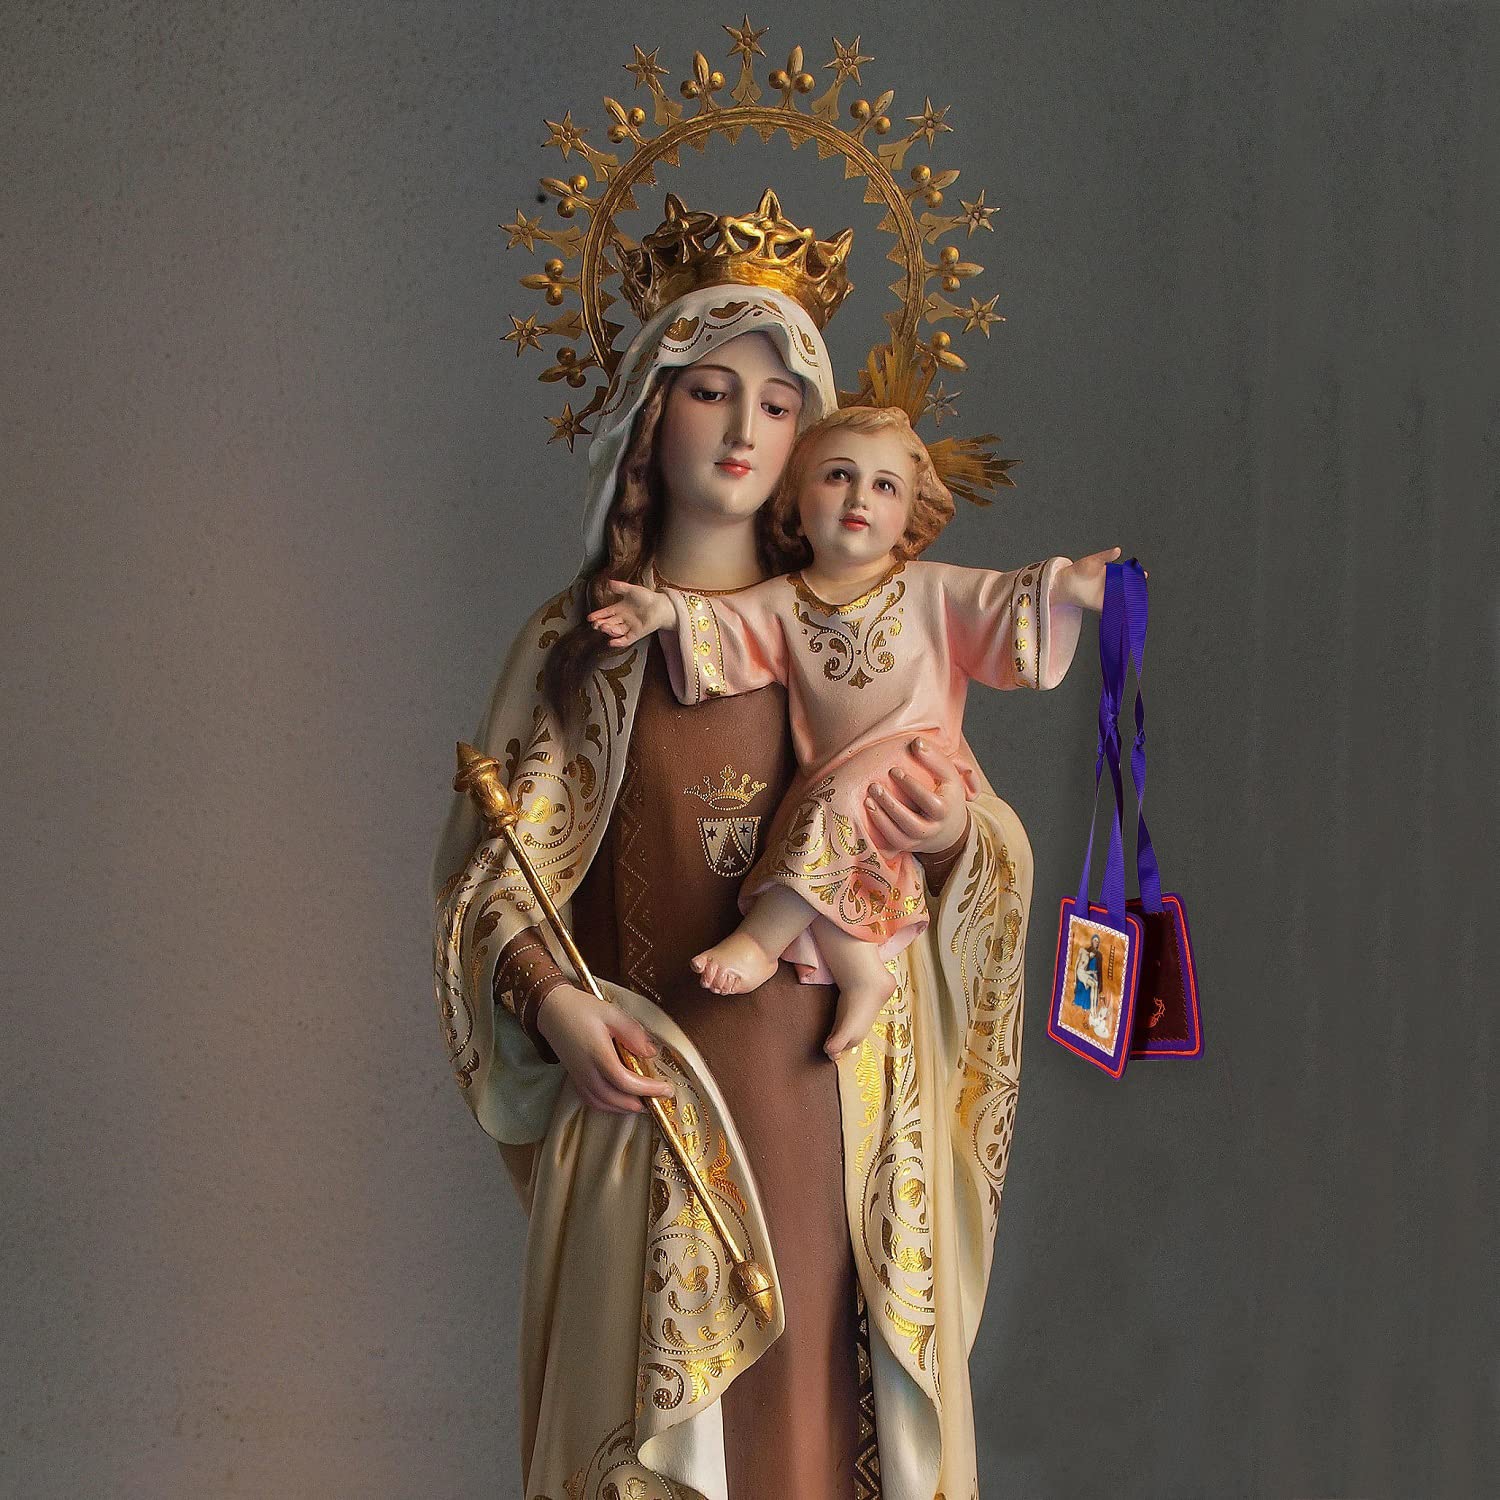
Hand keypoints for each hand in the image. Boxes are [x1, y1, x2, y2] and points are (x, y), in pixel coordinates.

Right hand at [536, 983, 675, 1114]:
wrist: (552, 1010)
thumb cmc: (582, 1009)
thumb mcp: (612, 1013)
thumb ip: (633, 1033)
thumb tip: (651, 1053)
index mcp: (597, 1054)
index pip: (625, 1082)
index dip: (648, 1090)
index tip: (666, 1090)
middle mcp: (586, 1071)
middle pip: (615, 1099)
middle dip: (640, 1103)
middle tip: (659, 1100)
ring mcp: (578, 1077)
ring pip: (603, 1103)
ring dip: (624, 1108)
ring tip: (644, 1103)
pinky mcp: (575, 1078)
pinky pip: (592, 1101)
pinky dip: (608, 1106)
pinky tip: (620, 1101)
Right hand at [587, 579, 674, 647]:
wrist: (661, 606)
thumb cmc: (648, 597)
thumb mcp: (631, 590)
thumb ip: (620, 587)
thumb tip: (609, 582)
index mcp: (620, 608)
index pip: (606, 613)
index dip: (597, 615)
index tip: (590, 617)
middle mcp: (623, 619)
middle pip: (609, 623)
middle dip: (601, 624)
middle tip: (595, 624)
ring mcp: (629, 627)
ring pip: (616, 630)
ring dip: (608, 630)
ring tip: (603, 627)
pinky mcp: (636, 634)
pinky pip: (626, 640)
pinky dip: (619, 642)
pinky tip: (611, 642)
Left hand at [865, 738, 969, 854]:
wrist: (949, 828)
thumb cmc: (946, 794)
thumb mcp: (949, 775)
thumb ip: (935, 758)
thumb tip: (916, 742)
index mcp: (945, 810)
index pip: (929, 801)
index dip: (911, 787)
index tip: (894, 770)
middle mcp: (932, 829)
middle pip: (911, 823)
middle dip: (891, 806)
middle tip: (874, 786)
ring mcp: (918, 841)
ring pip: (898, 837)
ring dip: (881, 819)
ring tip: (867, 800)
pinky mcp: (906, 846)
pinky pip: (890, 844)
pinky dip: (878, 831)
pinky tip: (868, 813)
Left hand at [1053, 548, 1147, 610]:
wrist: (1067, 584)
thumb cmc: (1079, 569)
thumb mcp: (1094, 560)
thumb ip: (1106, 556)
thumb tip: (1118, 550)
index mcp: (1112, 572)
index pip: (1128, 573)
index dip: (1136, 574)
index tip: (1143, 574)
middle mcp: (1112, 584)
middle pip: (1128, 586)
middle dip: (1137, 588)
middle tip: (1142, 588)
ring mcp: (1108, 595)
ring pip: (1124, 598)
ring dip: (1131, 599)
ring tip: (1138, 600)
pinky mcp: (1103, 605)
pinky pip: (1114, 608)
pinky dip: (1120, 610)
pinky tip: (1127, 611)